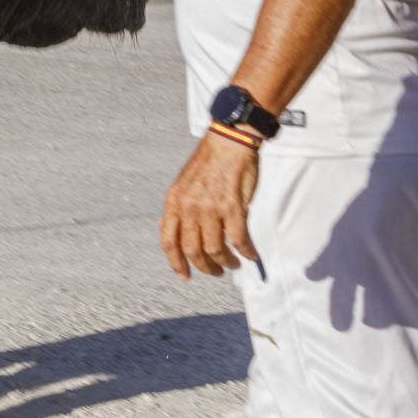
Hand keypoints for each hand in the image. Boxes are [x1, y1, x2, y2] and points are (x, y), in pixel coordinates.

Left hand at [159, 131, 259, 279]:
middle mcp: (189, 207)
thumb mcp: (183, 185)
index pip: (168, 241)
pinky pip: (239, 239)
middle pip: (192, 250)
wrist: (228, 142)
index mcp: (174, 202)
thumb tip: (180, 234)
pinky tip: (249, 254)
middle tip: (214, 271)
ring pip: (215, 249)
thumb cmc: (209, 162)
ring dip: (225, 262)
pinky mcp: (233, 207)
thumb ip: (180, 209)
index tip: (184, 275)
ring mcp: (211, 208)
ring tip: (231, 264)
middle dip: (204, 266)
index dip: (176, 262)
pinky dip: (245, 251)